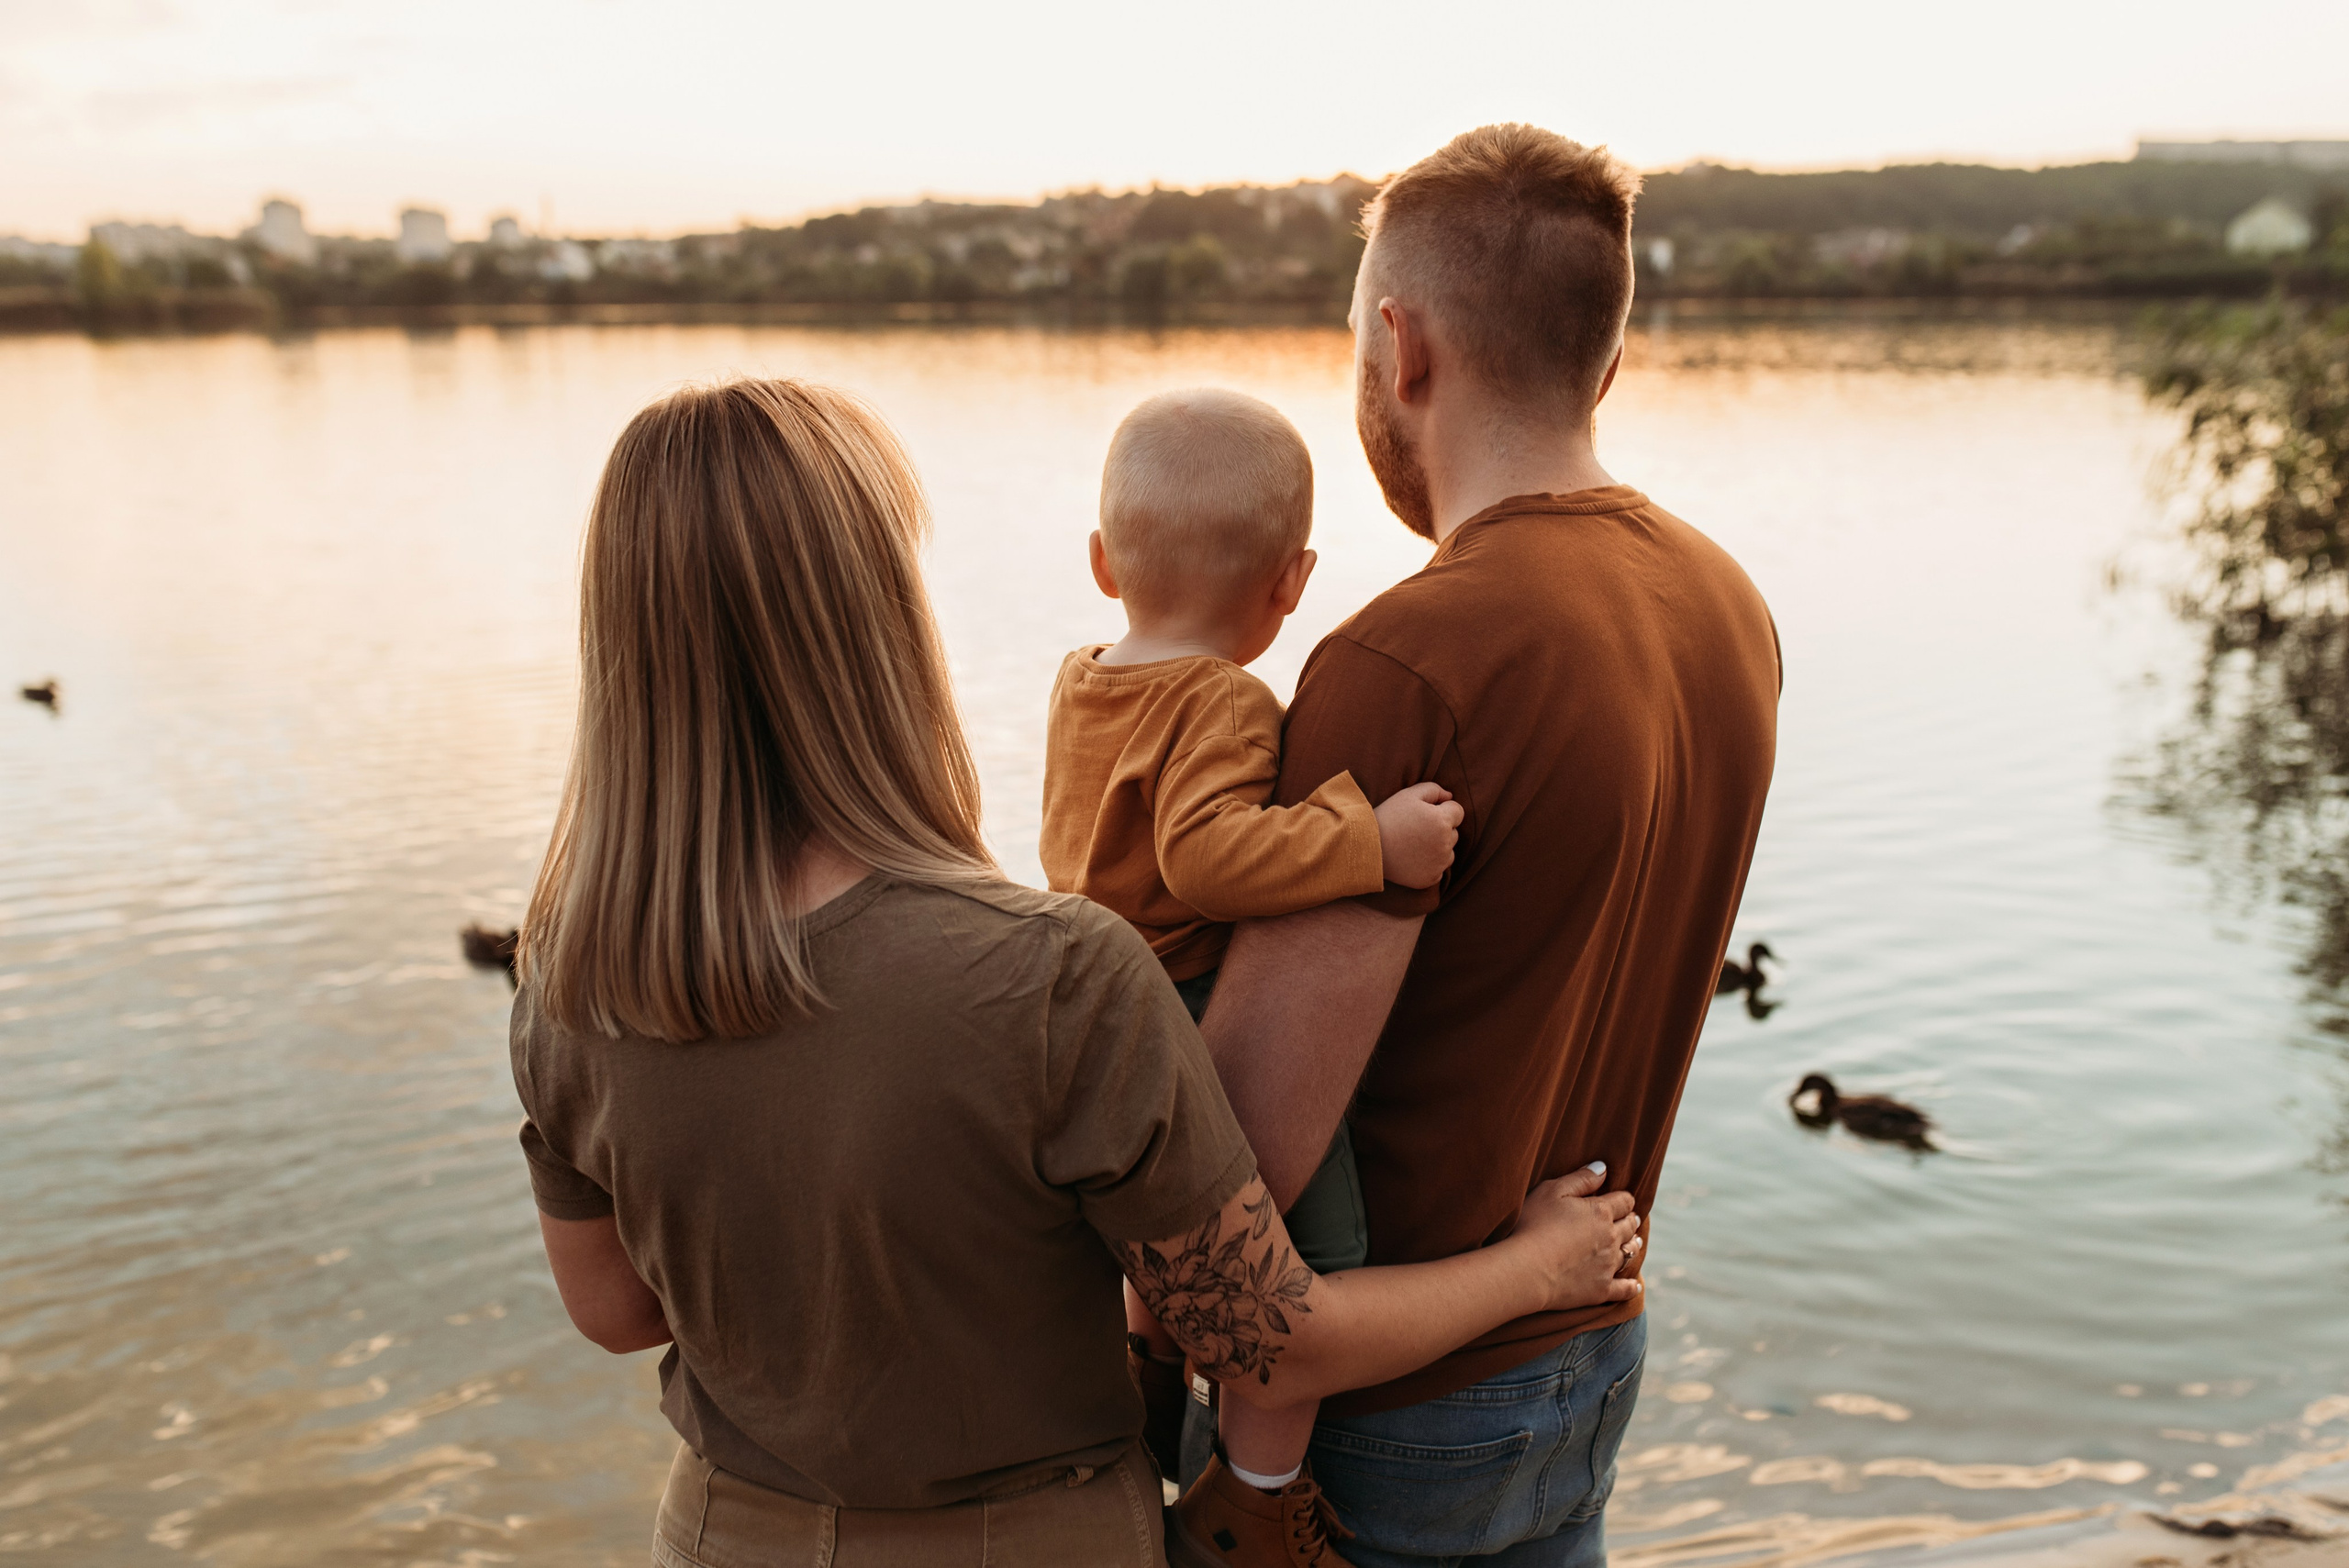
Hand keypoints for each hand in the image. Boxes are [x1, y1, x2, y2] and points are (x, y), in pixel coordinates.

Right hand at [1375, 782, 1463, 888]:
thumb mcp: (1408, 795)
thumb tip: (1450, 797)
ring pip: (1448, 852)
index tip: (1424, 813)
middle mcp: (1445, 843)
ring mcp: (1439, 863)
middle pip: (1453, 832)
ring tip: (1414, 844)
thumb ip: (1434, 790)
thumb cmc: (1388, 817)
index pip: (1458, 811)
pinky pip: (1439, 869)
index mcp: (1442, 820)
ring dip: (1438, 847)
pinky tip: (1413, 858)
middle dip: (1441, 828)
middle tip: (1416, 829)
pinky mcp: (1430, 878)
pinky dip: (1430, 864)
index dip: (1442, 809)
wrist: (1367, 847)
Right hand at [1506, 1163, 1642, 1310]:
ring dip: (1633, 1246)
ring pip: (1630, 1253)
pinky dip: (1631, 1287)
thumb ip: (1581, 1179)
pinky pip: (1624, 1289)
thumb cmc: (1533, 1225)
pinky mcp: (1601, 1290)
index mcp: (1600, 1212)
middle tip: (1631, 1219)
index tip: (1622, 1200)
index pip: (1624, 1201)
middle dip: (1631, 1221)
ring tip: (1635, 1243)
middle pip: (1629, 1226)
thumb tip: (1603, 1168)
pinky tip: (1635, 1286)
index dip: (1624, 1199)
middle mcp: (1610, 1238)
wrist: (1526, 1270)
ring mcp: (1607, 1266)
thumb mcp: (1552, 1191)